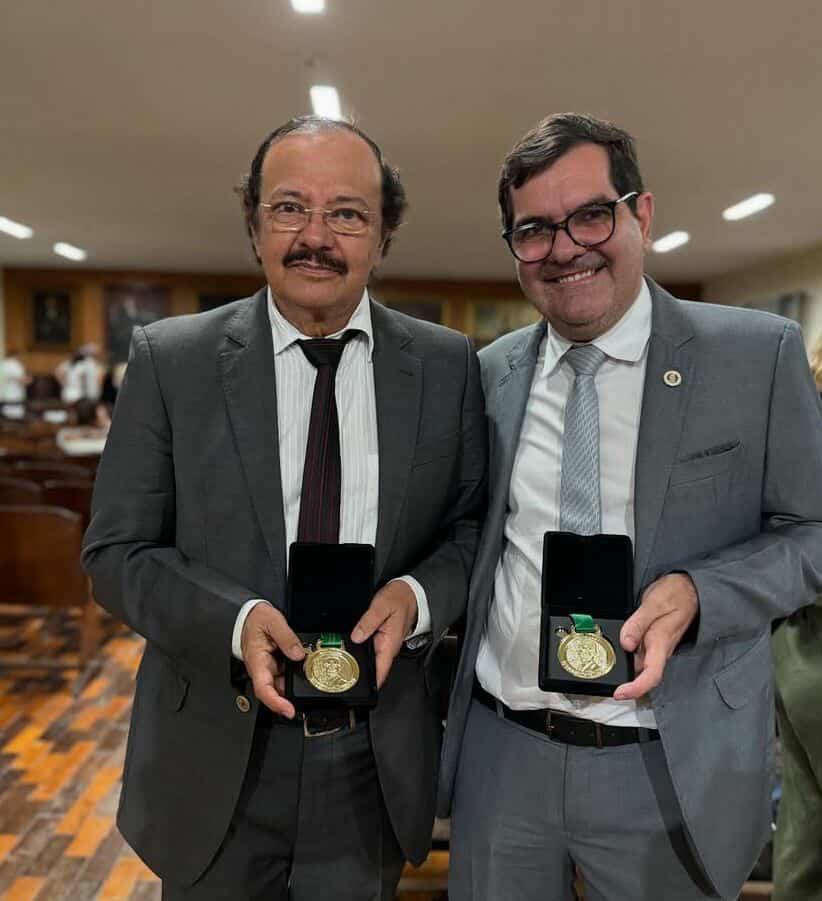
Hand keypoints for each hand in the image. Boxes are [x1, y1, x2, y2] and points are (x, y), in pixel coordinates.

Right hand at [241, 604, 304, 718]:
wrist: (250, 614)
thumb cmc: (256, 618)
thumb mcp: (273, 621)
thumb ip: (286, 638)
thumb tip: (298, 654)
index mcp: (256, 661)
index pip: (263, 689)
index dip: (276, 703)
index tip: (288, 710)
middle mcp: (261, 668)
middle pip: (275, 690)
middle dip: (291, 696)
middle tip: (309, 692)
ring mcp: (268, 668)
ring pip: (282, 683)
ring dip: (295, 685)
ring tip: (311, 678)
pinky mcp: (274, 665)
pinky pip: (284, 674)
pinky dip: (295, 675)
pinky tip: (306, 671)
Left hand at [351, 581, 417, 687]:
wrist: (409, 592)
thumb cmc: (399, 598)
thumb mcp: (381, 606)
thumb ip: (369, 621)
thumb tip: (356, 636)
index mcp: (390, 644)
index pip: (381, 672)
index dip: (370, 683)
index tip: (358, 689)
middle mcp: (388, 647)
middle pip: (372, 668)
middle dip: (357, 672)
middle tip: (340, 673)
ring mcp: (385, 644)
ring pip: (370, 659)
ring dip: (357, 661)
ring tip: (341, 660)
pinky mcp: (381, 639)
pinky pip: (370, 650)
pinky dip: (360, 651)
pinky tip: (350, 648)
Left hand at [613, 573, 698, 700]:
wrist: (688, 590)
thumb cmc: (674, 595)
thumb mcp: (653, 604)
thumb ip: (638, 623)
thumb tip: (626, 643)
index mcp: (662, 643)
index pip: (651, 674)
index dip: (636, 688)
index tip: (620, 693)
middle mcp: (660, 650)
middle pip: (642, 675)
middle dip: (624, 683)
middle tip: (603, 680)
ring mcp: (656, 648)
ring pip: (639, 665)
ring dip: (623, 669)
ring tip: (602, 663)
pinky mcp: (652, 642)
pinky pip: (638, 654)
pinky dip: (626, 656)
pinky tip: (613, 651)